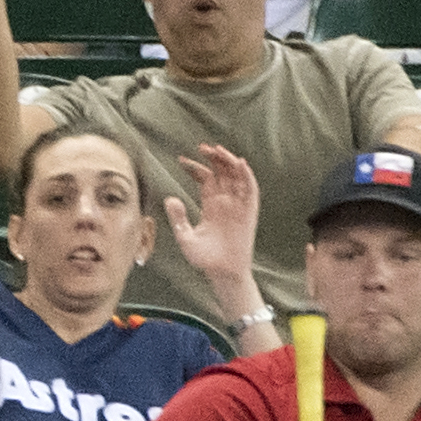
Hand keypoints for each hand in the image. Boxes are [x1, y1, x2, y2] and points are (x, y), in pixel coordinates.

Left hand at [167, 146, 258, 284]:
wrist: (223, 273)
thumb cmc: (204, 259)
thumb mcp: (185, 237)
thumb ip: (178, 218)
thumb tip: (170, 198)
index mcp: (210, 205)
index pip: (205, 179)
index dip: (195, 167)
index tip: (182, 159)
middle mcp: (225, 202)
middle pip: (221, 172)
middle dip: (213, 158)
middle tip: (202, 147)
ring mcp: (238, 206)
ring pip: (236, 176)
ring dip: (229, 162)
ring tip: (218, 150)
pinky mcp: (249, 212)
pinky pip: (251, 190)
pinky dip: (247, 176)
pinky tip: (240, 164)